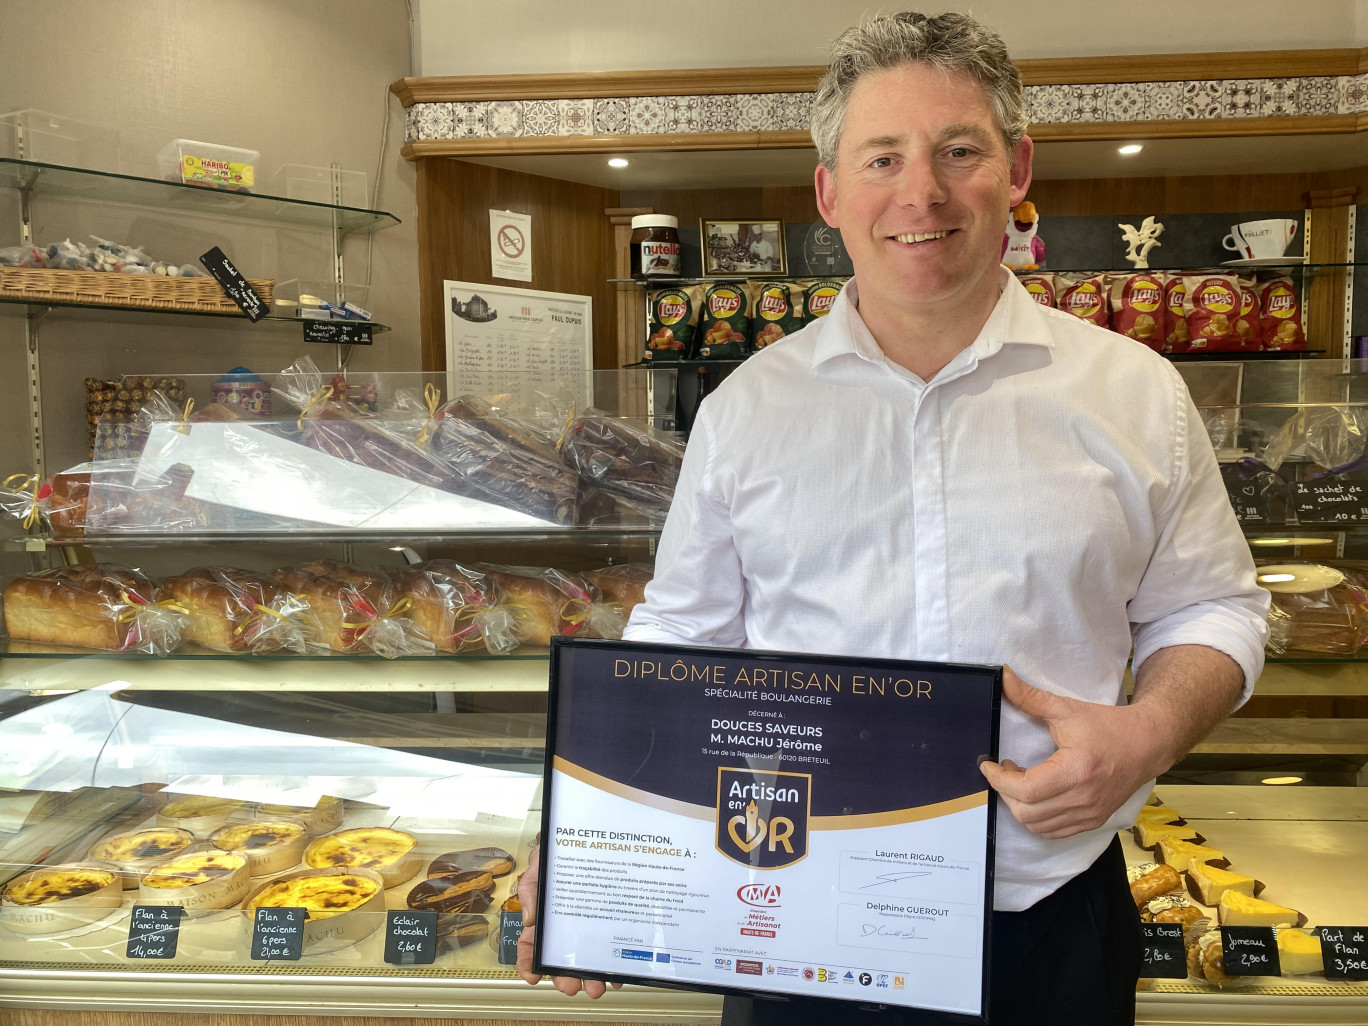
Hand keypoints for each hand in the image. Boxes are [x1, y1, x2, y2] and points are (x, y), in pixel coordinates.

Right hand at [516, 849, 620, 997]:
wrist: (593, 841)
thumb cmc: (561, 856)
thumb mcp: (539, 868)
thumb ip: (530, 890)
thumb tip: (529, 919)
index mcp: (544, 922)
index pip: (530, 949)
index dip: (528, 965)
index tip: (533, 976)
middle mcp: (566, 932)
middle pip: (561, 963)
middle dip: (566, 980)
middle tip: (573, 987)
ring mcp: (589, 931)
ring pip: (588, 962)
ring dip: (592, 979)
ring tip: (598, 986)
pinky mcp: (611, 927)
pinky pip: (612, 951)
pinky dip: (615, 967)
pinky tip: (618, 974)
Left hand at [978, 667, 1169, 838]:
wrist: (1148, 744)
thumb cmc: (1108, 725)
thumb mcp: (1067, 709)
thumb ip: (1030, 697)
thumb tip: (1002, 676)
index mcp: (1076, 771)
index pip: (1025, 790)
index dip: (998, 779)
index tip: (987, 764)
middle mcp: (1083, 799)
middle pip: (1027, 813)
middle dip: (1005, 793)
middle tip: (1005, 770)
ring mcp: (1090, 814)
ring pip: (1038, 826)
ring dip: (1020, 807)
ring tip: (1020, 781)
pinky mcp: (1094, 821)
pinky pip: (1054, 831)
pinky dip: (1037, 819)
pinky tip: (1037, 796)